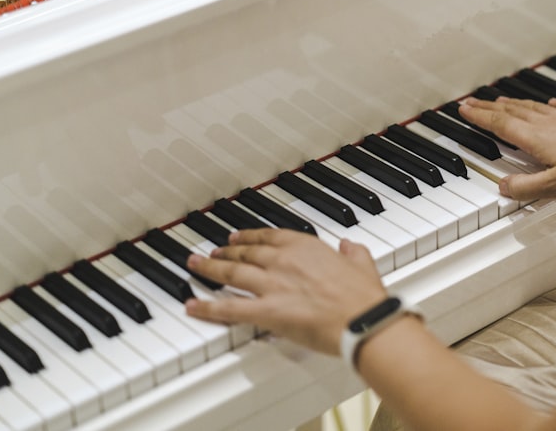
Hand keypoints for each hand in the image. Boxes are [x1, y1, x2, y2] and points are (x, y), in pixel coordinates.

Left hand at [186, 228, 387, 355]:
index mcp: (306, 246)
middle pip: (246, 252)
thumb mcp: (363, 263)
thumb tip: (350, 246)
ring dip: (210, 269)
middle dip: (225, 251)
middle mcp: (284, 260)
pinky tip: (192, 305)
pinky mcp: (265, 311)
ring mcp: (272, 285)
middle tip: (212, 251)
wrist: (361, 320)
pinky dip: (207, 306)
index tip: (239, 236)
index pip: (269, 236)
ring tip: (196, 265)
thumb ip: (353, 252)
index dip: (250, 235)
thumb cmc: (363, 297)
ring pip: (232, 273)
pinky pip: (228, 308)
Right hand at [458, 97, 555, 199]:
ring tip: (500, 100)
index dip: (479, 117)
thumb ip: (526, 187)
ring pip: (532, 107)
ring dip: (513, 103)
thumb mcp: (555, 187)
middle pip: (511, 111)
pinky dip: (549, 104)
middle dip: (488, 106)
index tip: (463, 109)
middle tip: (471, 102)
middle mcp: (547, 124)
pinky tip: (550, 103)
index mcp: (535, 138)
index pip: (500, 124)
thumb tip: (502, 186)